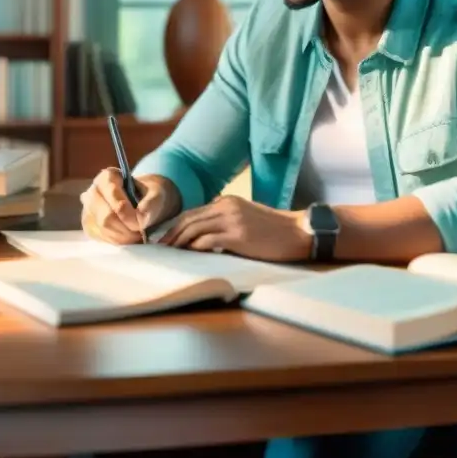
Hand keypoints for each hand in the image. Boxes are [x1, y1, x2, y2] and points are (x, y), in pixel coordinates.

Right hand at [79, 169, 171, 244]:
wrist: (145, 201)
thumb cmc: (149, 194)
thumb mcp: (157, 194)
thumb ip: (151, 205)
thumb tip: (140, 221)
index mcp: (107, 177)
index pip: (115, 203)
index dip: (130, 217)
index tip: (142, 225)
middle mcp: (93, 192)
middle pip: (106, 218)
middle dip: (127, 230)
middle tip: (141, 233)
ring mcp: (88, 210)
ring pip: (103, 230)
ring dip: (123, 238)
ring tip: (137, 235)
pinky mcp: (90, 226)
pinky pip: (102, 239)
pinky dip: (118, 242)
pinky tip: (127, 237)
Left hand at [159, 195, 310, 261]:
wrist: (297, 232)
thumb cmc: (274, 229)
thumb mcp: (246, 217)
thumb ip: (225, 220)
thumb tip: (205, 236)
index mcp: (226, 201)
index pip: (193, 212)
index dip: (176, 225)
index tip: (165, 238)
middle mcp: (226, 206)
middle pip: (188, 219)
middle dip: (171, 234)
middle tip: (159, 247)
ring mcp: (231, 220)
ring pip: (194, 228)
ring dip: (178, 242)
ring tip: (169, 253)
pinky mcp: (238, 235)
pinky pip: (207, 240)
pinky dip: (194, 247)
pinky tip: (188, 255)